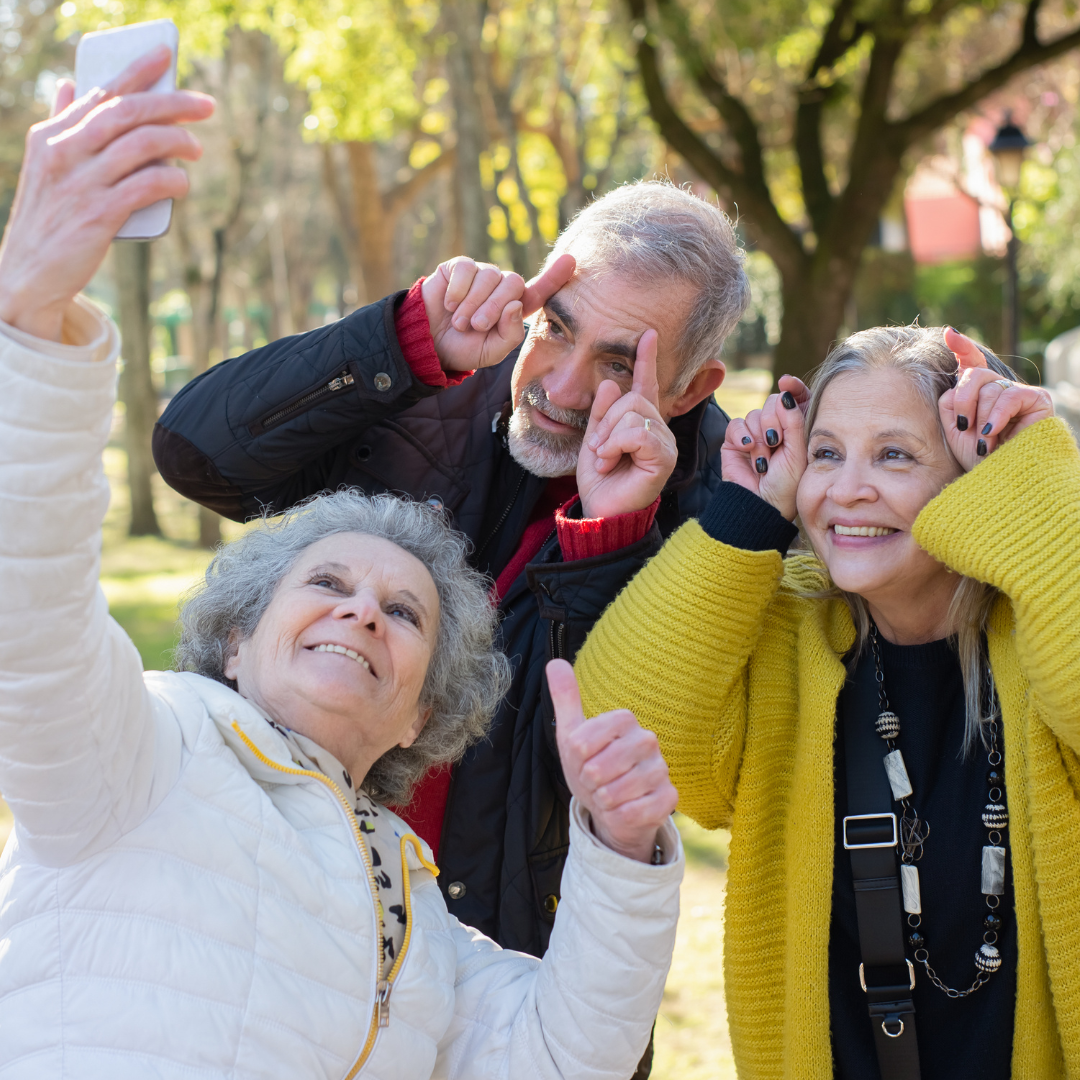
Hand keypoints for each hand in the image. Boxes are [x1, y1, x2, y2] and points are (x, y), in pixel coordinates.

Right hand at [0, 46, 213, 341]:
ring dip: (177, 142)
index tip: (165, 54)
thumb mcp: (45, 165)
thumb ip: (61, 126)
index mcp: (51, 135)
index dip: (136, 70)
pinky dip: (171, 180)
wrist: (29, 273)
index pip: (99, 92)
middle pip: (127, 112)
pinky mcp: (98, 215)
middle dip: (172, 103)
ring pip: (141, 144)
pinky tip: (183, 183)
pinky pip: (146, 186)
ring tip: (196, 148)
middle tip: (205, 105)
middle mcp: (64, 152)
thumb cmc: (48, 219)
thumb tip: (68, 85)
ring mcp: (81, 183)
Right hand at [422, 252, 575, 371]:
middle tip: (477, 326)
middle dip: (494, 307)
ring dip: (473, 303)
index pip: (540, 291)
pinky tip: (449, 304)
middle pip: (513, 284)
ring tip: (460, 322)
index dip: (554, 276)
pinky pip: (467, 269)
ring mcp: (482, 275)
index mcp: (515, 308)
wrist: (429, 343)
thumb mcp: (491, 351)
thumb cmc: (464, 348)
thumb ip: (510, 334)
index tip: (570, 260)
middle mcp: (501, 288)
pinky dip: (458, 290)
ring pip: (489, 277)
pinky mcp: (460, 267)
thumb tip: (515, 304)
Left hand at [547, 659, 677, 863]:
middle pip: (596, 769)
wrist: (613, 808)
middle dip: (587, 783)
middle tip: (595, 781)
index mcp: (624, 720)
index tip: (583, 761)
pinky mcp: (669, 798)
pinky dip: (618, 816)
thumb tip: (555, 662)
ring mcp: (661, 769)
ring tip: (608, 795)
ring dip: (603, 801)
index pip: (581, 743)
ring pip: (614, 793)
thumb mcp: (572, 734)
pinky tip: (623, 810)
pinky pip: (633, 812)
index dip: (575, 760)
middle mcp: (647, 740)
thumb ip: (565, 699)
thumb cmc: (592, 767)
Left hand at [576, 329, 676, 518]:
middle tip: (599, 449)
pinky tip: (611, 461)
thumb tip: (609, 382)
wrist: (601, 509)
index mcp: (641, 422)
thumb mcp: (594, 438)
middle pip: (632, 398)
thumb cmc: (601, 479)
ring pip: (633, 413)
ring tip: (605, 458)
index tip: (648, 334)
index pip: (646, 385)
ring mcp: (664, 442)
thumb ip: (601, 412)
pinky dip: (616, 445)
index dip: (646, 360)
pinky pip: (638, 433)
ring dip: (608, 436)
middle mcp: (658, 429)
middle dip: (606, 421)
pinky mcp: (664, 457)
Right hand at [720, 375, 808, 520]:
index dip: (793, 388)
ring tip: (763, 459)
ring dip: (759, 437)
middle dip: (774, 420)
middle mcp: (776, 429)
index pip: (796, 399)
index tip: (787, 382)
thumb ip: (794, 420)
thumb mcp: (797, 451)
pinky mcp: (735, 441)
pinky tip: (748, 450)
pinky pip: (736, 424)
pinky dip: (742, 436)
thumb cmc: (785, 484)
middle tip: (775, 442)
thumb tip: (786, 393)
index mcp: (797, 429)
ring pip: (755, 414)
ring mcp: (755, 434)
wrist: (760, 504)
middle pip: (772, 402)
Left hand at [939, 327, 1053, 471]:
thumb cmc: (976, 459)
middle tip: (963, 426)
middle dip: (962, 400)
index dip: (963, 347)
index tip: (949, 334)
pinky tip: (993, 432)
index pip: (972, 363)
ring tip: (984, 442)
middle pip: (974, 374)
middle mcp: (999, 390)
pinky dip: (997, 415)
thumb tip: (960, 372)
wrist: (999, 480)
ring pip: (989, 388)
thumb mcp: (954, 428)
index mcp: (978, 395)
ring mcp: (1019, 393)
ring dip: (980, 418)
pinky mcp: (1038, 399)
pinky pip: (1009, 396)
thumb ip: (951, 400)